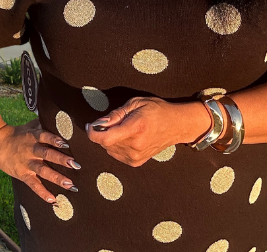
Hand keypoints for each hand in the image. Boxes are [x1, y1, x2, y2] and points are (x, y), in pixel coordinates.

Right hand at [0, 118, 80, 202]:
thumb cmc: (17, 134)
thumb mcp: (29, 126)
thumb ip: (43, 124)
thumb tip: (60, 119)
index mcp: (33, 136)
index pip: (44, 136)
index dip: (54, 140)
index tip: (66, 144)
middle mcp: (31, 150)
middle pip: (47, 154)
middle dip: (62, 160)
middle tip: (76, 165)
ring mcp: (26, 163)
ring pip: (43, 170)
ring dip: (57, 178)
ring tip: (70, 185)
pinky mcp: (22, 174)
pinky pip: (33, 184)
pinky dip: (42, 193)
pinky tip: (53, 200)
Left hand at [85, 97, 208, 166]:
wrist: (176, 126)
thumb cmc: (156, 111)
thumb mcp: (135, 103)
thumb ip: (115, 114)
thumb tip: (98, 123)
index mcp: (135, 129)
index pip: (105, 138)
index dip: (93, 132)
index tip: (91, 125)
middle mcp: (135, 146)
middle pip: (105, 143)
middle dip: (103, 131)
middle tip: (113, 121)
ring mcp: (136, 156)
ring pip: (109, 149)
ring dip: (110, 139)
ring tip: (124, 129)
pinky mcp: (137, 162)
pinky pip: (116, 154)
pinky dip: (116, 146)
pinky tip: (127, 138)